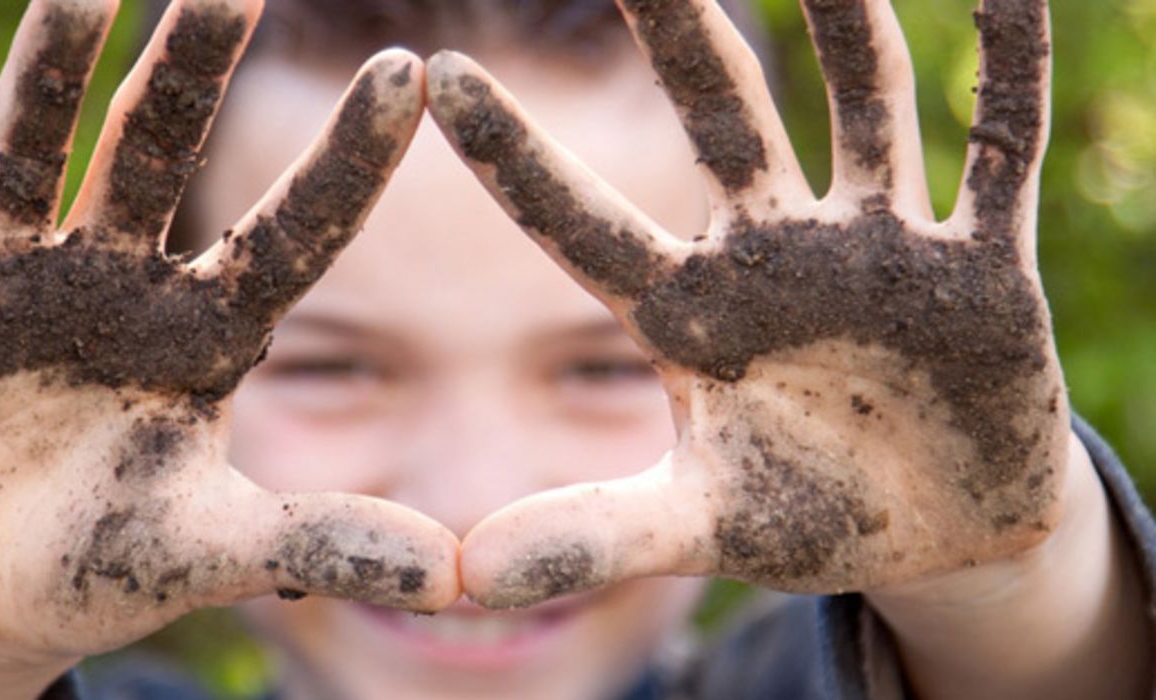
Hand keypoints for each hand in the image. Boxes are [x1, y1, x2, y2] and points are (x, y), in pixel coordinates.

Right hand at [0, 0, 455, 666]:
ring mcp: (14, 283)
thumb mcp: (217, 549)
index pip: (292, 230)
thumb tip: (453, 578)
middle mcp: (119, 281)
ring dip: (50, 70)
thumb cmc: (110, 561)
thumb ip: (321, 543)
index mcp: (207, 329)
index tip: (409, 69)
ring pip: (34, 154)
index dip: (347, 159)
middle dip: (190, 65)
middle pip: (159, 151)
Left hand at [427, 0, 1066, 606]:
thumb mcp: (697, 530)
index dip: (518, 157)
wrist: (940, 533)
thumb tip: (467, 580)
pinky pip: (1000, 151)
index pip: (585, 226)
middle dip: (682, 32)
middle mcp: (778, 257)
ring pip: (863, 105)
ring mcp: (879, 250)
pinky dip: (1010, 71)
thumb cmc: (805, 515)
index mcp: (694, 317)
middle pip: (722, 118)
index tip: (440, 78)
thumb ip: (593, 536)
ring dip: (848, 20)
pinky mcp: (980, 266)